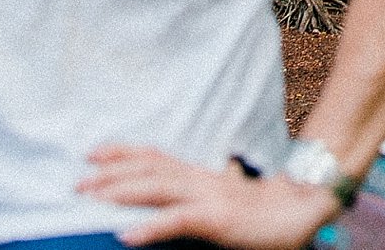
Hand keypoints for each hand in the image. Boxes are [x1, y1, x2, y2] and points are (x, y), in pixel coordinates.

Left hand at [80, 146, 339, 249]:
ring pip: (157, 189)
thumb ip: (201, 199)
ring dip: (121, 191)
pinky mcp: (218, 220)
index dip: (124, 153)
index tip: (93, 151)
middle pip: (149, 170)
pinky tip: (126, 234)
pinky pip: (178, 221)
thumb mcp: (227, 203)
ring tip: (90, 196)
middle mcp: (201, 181)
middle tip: (76, 178)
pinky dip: (150, 226)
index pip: (156, 158)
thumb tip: (177, 200)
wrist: (308, 207)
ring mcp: (209, 198)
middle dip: (111, 173)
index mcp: (201, 177)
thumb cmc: (269, 211)